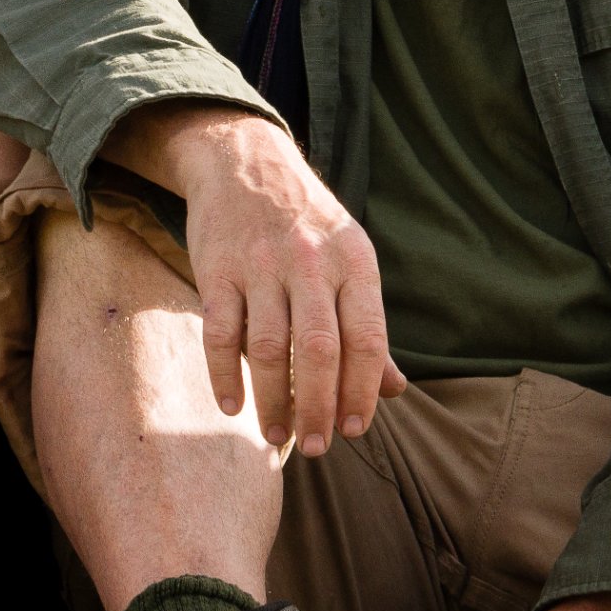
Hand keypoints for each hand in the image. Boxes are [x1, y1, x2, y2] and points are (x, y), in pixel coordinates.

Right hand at [157, 111, 405, 455]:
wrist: (244, 162)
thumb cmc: (306, 225)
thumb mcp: (349, 260)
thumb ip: (367, 326)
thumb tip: (393, 390)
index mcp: (354, 261)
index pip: (366, 338)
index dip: (362, 391)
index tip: (354, 430)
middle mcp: (311, 262)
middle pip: (319, 350)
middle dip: (319, 407)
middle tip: (317, 447)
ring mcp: (261, 265)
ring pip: (269, 348)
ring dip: (273, 400)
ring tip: (277, 435)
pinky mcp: (217, 269)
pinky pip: (220, 333)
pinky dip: (225, 375)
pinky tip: (233, 406)